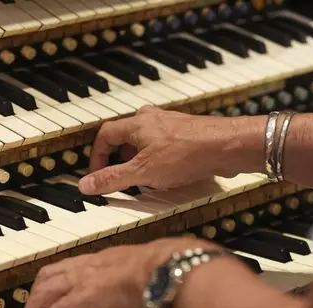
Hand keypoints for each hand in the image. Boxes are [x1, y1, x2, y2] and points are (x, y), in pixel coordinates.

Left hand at [16, 237, 219, 307]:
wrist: (170, 269)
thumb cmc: (169, 270)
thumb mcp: (147, 274)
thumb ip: (138, 284)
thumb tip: (145, 299)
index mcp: (104, 259)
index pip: (69, 266)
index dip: (56, 282)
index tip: (51, 297)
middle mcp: (90, 266)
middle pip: (47, 275)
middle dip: (34, 297)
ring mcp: (85, 280)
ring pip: (43, 292)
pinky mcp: (84, 298)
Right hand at [78, 105, 262, 194]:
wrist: (227, 146)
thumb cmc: (187, 154)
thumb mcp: (142, 172)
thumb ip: (113, 179)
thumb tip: (85, 184)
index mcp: (136, 123)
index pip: (105, 134)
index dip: (97, 155)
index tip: (97, 173)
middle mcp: (152, 118)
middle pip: (126, 134)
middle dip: (119, 156)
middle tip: (120, 174)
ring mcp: (171, 123)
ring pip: (146, 138)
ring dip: (140, 156)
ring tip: (144, 175)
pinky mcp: (188, 132)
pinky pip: (165, 142)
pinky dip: (159, 156)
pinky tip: (169, 172)